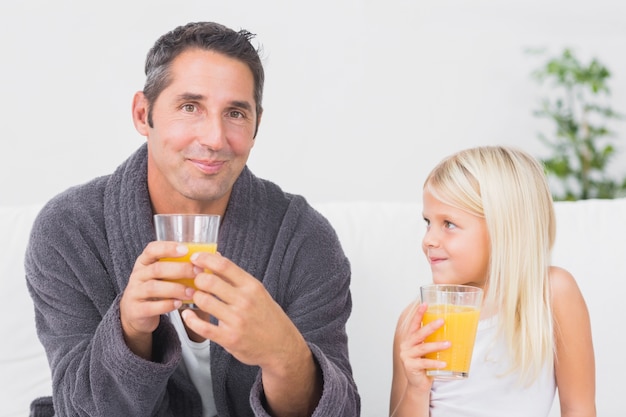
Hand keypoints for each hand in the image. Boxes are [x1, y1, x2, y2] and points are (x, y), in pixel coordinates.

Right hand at [119, 241, 196, 357]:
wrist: (137, 314)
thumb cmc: (157, 289)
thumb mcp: (164, 275)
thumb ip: (180, 266)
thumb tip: (211, 257)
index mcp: (144, 262)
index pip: (152, 249)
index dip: (168, 248)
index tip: (186, 250)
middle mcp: (137, 275)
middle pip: (157, 268)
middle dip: (180, 270)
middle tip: (198, 272)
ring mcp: (134, 292)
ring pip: (154, 287)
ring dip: (176, 289)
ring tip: (192, 292)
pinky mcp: (136, 310)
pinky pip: (151, 307)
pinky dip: (166, 305)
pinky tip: (179, 303)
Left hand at [180, 251, 306, 369]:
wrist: (282, 347)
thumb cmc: (268, 317)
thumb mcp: (258, 292)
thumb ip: (236, 277)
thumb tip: (216, 257)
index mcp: (252, 286)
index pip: (224, 265)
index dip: (205, 258)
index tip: (194, 258)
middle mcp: (245, 301)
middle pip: (209, 281)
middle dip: (196, 279)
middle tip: (195, 282)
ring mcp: (236, 320)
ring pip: (203, 301)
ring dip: (194, 297)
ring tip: (196, 298)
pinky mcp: (229, 338)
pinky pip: (202, 327)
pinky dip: (190, 319)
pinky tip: (188, 315)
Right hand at [398, 302, 449, 390]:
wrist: (418, 384)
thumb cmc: (425, 364)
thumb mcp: (427, 350)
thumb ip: (432, 340)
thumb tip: (453, 330)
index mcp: (409, 339)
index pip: (414, 324)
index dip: (418, 314)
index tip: (425, 303)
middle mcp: (406, 345)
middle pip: (418, 333)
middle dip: (430, 327)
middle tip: (442, 321)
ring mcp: (407, 356)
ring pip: (423, 348)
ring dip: (437, 345)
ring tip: (448, 344)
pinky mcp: (411, 366)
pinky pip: (425, 363)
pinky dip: (436, 362)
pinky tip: (445, 362)